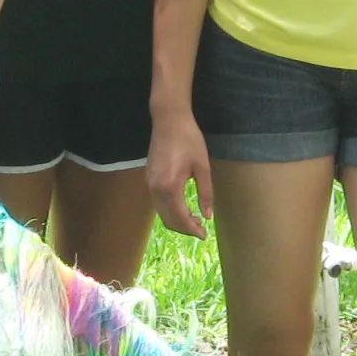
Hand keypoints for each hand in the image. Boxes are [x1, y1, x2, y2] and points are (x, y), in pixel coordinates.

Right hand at [147, 111, 214, 238]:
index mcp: (170, 186)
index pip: (180, 217)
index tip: (204, 235)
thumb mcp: (203, 167)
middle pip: (168, 219)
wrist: (169, 120)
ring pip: (161, 212)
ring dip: (176, 220)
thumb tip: (208, 216)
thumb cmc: (189, 139)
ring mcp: (149, 183)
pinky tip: (182, 207)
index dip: (192, 229)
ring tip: (193, 220)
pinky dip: (169, 210)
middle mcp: (155, 188)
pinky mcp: (148, 178)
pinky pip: (157, 202)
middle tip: (200, 230)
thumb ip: (205, 193)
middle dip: (184, 228)